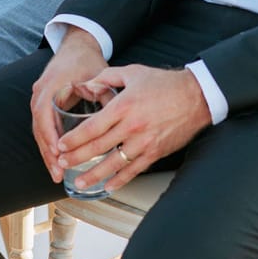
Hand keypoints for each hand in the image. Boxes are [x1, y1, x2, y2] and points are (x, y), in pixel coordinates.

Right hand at [31, 28, 106, 180]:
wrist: (77, 44)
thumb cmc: (88, 60)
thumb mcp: (98, 76)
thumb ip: (105, 96)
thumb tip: (116, 121)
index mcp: (51, 86)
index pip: (45, 117)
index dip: (51, 139)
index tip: (60, 157)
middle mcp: (40, 92)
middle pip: (39, 128)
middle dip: (48, 153)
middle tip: (57, 174)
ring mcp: (38, 96)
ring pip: (38, 129)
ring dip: (47, 152)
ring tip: (56, 173)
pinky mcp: (42, 100)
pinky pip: (41, 125)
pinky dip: (48, 142)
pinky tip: (56, 158)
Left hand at [54, 65, 211, 194]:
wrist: (196, 96)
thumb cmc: (164, 83)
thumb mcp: (133, 72)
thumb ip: (107, 77)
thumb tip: (87, 85)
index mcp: (124, 106)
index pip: (92, 127)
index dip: (74, 139)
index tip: (61, 145)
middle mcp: (132, 126)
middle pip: (98, 147)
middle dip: (76, 157)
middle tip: (62, 163)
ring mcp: (144, 142)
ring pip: (113, 164)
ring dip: (93, 175)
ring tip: (79, 181)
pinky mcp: (155, 152)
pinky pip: (133, 170)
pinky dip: (119, 180)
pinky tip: (107, 186)